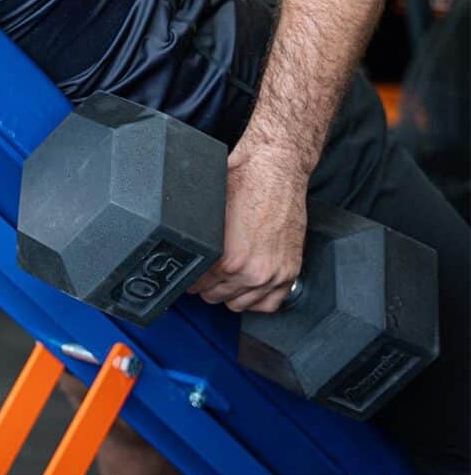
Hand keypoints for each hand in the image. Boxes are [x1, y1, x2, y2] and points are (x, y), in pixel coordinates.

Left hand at [187, 142, 307, 313]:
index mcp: (230, 259)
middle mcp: (254, 272)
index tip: (188, 276)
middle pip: (217, 297)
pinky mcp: (291, 271)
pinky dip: (256, 299)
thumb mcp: (209, 208)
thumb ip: (198, 236)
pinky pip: (271, 304)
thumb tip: (182, 247)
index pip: (198, 284)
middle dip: (206, 286)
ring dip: (229, 294)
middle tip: (202, 276)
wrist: (277, 170)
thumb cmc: (245, 181)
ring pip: (241, 304)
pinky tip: (246, 288)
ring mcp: (275, 275)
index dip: (189, 278)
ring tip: (221, 280)